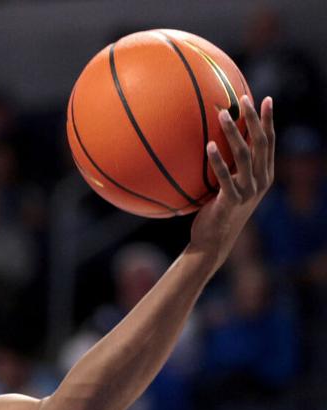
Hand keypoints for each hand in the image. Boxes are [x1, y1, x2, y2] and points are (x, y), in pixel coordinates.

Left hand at [189, 96, 274, 266]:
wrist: (213, 242)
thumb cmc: (217, 212)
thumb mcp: (228, 187)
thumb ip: (229, 168)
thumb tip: (213, 143)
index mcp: (264, 175)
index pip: (269, 142)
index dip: (268, 120)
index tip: (265, 99)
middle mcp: (261, 181)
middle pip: (261, 143)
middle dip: (254, 118)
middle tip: (243, 98)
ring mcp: (249, 191)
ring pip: (245, 155)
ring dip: (234, 133)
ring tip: (222, 114)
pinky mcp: (232, 201)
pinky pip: (225, 177)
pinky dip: (218, 161)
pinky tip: (209, 145)